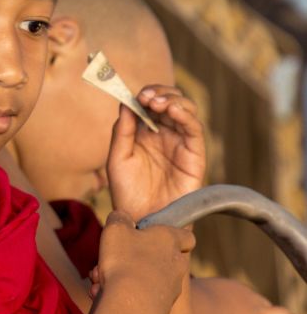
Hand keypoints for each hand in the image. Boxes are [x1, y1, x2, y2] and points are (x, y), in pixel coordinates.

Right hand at [90, 211, 195, 313]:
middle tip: (114, 261)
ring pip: (146, 279)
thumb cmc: (125, 261)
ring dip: (125, 278)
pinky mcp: (163, 309)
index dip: (171, 235)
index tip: (152, 237)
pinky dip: (125, 296)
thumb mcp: (115, 229)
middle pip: (161, 258)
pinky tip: (105, 295)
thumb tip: (121, 218)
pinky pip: (141, 298)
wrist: (131, 307)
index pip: (186, 236)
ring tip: (101, 281)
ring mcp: (172, 289)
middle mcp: (177, 264)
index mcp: (171, 240)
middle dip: (136, 259)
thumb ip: (119, 218)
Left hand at [107, 85, 205, 221]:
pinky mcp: (194, 154)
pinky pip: (194, 129)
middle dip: (159, 93)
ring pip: (185, 109)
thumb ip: (122, 130)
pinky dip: (186, 115)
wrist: (143, 220)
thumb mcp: (117, 159)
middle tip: (147, 97)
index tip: (137, 94)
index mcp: (144, 132)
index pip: (150, 102)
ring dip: (173, 100)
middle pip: (169, 101)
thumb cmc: (127, 193)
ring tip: (157, 103)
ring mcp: (180, 142)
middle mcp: (164, 134)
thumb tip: (126, 102)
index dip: (146, 94)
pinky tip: (172, 111)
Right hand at [191, 276, 306, 313]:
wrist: (187, 308)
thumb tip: (174, 300)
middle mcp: (246, 296)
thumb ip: (188, 303)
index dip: (255, 313)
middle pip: (269, 308)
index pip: (250, 301)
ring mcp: (254, 311)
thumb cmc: (181, 305)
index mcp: (230, 288)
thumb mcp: (186, 299)